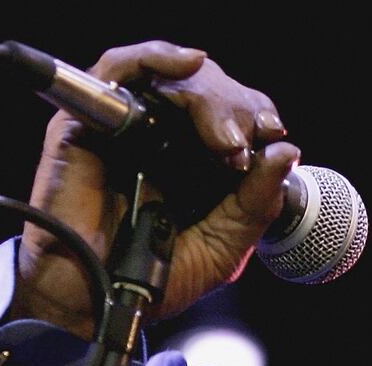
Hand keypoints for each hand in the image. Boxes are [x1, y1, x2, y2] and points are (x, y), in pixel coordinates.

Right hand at [6, 40, 298, 337]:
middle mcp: (162, 139)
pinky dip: (155, 57)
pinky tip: (190, 65)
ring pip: (172, 77)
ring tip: (224, 136)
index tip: (273, 136)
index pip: (234, 114)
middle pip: (208, 89)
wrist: (97, 303)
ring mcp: (125, 129)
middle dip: (237, 108)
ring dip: (209, 95)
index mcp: (196, 164)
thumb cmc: (153, 281)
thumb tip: (285, 152)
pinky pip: (117, 69)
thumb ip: (257, 203)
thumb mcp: (224, 246)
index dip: (257, 116)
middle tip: (240, 146)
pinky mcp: (86, 125)